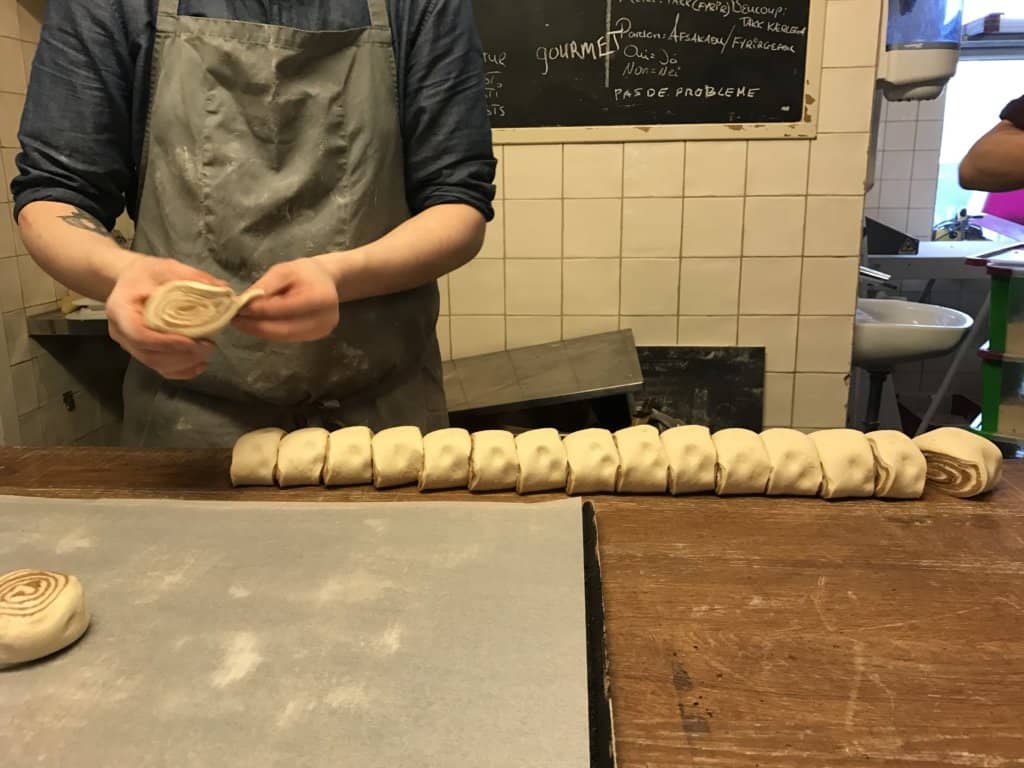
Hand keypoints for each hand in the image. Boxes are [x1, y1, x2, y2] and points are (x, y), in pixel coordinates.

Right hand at [106, 256, 224, 379]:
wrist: (129, 281)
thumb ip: (191, 277)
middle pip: (149, 354)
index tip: (192, 342)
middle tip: (208, 347)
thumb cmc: (145, 274)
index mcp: (121, 309)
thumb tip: (222, 289)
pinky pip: (159, 368)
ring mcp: (129, 345)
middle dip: (182, 355)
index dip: (166, 342)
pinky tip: (199, 365)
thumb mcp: (166, 267)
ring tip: (206, 352)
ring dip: (184, 363)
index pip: (139, 334)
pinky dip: (181, 371)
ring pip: (155, 364)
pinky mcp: (140, 352)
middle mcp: (121, 331)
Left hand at [232, 257, 339, 341]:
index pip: (284, 309)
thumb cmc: (304, 272)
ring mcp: (322, 331)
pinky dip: (270, 332)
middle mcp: (325, 319)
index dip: (259, 311)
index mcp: (320, 298)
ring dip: (260, 331)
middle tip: (234, 320)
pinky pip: (288, 338)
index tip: (237, 309)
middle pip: (284, 329)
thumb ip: (265, 287)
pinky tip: (257, 324)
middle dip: (256, 326)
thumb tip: (243, 304)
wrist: (326, 281)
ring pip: (284, 336)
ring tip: (242, 322)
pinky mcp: (316, 337)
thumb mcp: (283, 271)